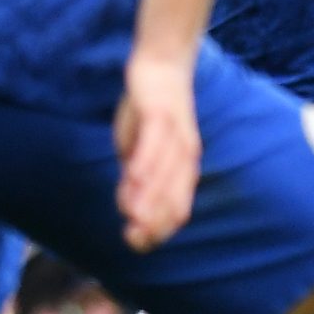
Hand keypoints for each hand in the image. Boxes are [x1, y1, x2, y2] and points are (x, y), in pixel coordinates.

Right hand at [113, 49, 200, 251]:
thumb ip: (135, 178)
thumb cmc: (150, 114)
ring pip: (165, 173)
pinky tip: (132, 178)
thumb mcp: (140, 151)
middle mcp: (185, 155)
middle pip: (174, 196)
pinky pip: (154, 142)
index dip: (159, 229)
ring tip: (133, 219)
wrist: (161, 68)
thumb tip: (128, 208)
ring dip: (148, 198)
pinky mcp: (160, 114)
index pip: (176, 207)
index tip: (137, 245)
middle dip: (154, 221)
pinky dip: (145, 162)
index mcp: (183, 167)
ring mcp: (175, 135)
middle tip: (133, 240)